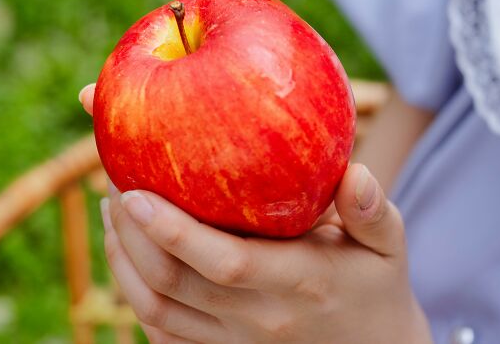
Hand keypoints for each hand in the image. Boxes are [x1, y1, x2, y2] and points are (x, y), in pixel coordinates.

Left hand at [80, 84, 431, 343]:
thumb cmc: (375, 287)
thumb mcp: (387, 247)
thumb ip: (372, 211)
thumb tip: (354, 173)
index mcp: (298, 283)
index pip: (225, 261)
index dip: (173, 231)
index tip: (135, 192)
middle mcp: (257, 318)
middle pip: (172, 283)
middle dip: (130, 234)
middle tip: (114, 185)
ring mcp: (233, 341)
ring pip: (155, 307)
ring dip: (121, 260)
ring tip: (112, 213)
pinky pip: (161, 330)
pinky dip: (133, 291)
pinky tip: (127, 253)